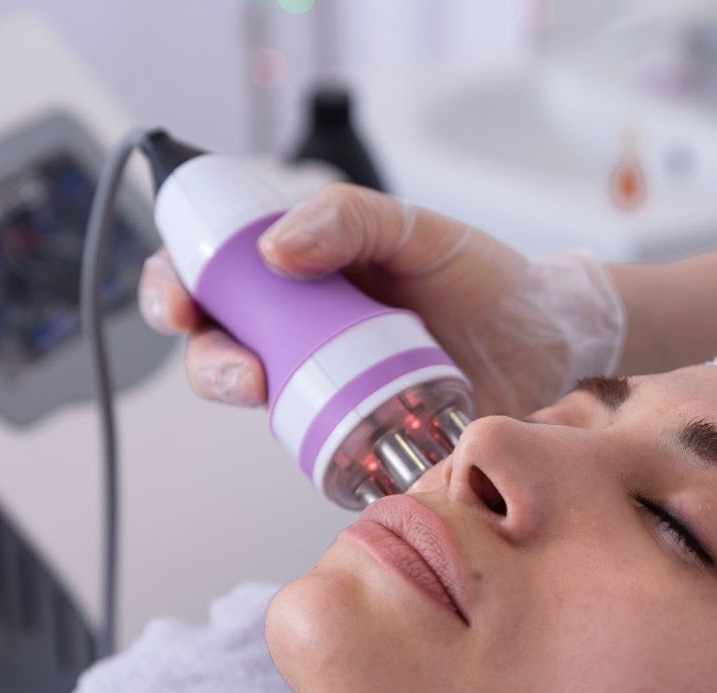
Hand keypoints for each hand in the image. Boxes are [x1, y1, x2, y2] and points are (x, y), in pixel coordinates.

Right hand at [137, 183, 624, 416]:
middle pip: (215, 344)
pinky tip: (329, 443)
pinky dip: (307, 449)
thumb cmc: (478, 277)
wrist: (543, 339)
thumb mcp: (415, 227)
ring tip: (271, 396)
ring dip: (247, 403)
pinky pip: (310, 444)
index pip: (208, 272)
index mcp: (296, 266)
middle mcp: (297, 326)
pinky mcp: (353, 430)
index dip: (173, 288)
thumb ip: (349, 220)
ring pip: (253, 396)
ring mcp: (321, 381)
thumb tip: (275, 248)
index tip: (178, 303)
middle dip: (208, 361)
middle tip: (245, 371)